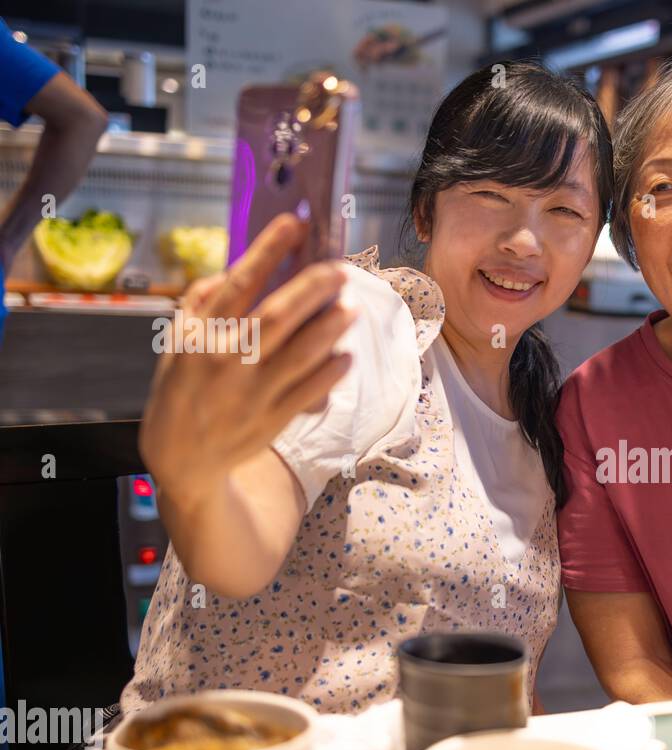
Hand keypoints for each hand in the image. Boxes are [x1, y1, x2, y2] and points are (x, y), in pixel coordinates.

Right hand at [139, 213, 355, 506]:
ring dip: (330, 329)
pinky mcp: (273, 419)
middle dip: (313, 289)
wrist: (183, 459)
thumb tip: (229, 274)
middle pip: (277, 317)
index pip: (238, 284)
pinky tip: (345, 355)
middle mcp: (226, 361)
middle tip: (340, 269)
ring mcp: (251, 392)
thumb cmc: (182, 390)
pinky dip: (330, 372)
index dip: (267, 251)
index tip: (294, 224)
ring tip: (350, 309)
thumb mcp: (176, 343)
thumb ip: (200, 305)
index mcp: (199, 336)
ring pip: (300, 355)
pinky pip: (310, 391)